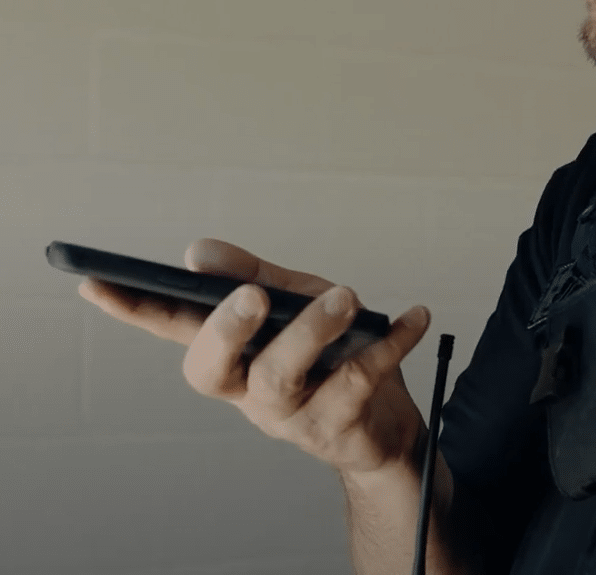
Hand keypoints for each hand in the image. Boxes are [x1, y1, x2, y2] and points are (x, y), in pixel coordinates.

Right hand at [78, 238, 430, 476]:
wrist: (384, 423)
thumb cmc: (330, 350)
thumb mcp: (293, 302)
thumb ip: (250, 276)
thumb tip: (195, 252)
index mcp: (233, 355)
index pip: (172, 330)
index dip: (132, 310)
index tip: (94, 280)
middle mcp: (248, 391)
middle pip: (212, 371)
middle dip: (225, 331)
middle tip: (254, 295)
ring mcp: (290, 415)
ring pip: (282, 377)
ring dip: (313, 330)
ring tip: (346, 295)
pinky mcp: (337, 428)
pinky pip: (360, 380)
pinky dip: (391, 342)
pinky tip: (416, 316)